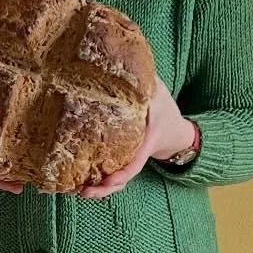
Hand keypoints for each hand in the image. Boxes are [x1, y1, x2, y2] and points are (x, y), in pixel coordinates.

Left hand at [79, 79, 194, 198]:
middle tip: (84, 192)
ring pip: (115, 182)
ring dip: (98, 190)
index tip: (108, 180)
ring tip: (77, 192)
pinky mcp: (121, 163)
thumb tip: (122, 59)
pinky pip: (110, 176)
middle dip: (104, 189)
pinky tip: (76, 184)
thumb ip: (144, 81)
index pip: (136, 161)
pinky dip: (97, 183)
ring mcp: (129, 162)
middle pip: (122, 178)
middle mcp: (137, 156)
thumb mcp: (159, 92)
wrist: (175, 132)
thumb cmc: (166, 112)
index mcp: (147, 141)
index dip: (122, 173)